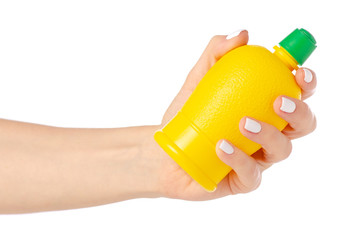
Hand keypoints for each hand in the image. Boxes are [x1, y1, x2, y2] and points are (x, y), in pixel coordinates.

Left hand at [143, 30, 316, 199]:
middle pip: (302, 125)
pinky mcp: (243, 180)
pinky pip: (251, 174)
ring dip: (269, 135)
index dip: (306, 84)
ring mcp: (258, 158)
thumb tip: (242, 35)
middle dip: (299, 112)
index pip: (297, 94)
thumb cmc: (187, 114)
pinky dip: (240, 159)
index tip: (299, 73)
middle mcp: (268, 133)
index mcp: (264, 107)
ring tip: (243, 122)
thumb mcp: (198, 79)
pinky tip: (222, 146)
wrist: (164, 150)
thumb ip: (217, 54)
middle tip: (278, 101)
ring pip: (282, 150)